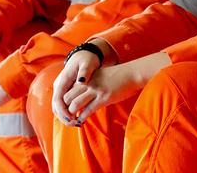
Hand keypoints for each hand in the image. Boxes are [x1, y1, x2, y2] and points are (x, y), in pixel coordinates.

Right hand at [51, 49, 101, 122]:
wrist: (84, 55)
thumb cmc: (87, 59)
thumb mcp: (88, 63)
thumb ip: (85, 72)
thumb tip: (81, 81)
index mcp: (63, 80)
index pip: (58, 100)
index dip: (63, 111)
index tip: (72, 119)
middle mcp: (59, 86)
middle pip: (56, 106)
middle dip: (64, 117)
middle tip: (76, 124)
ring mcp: (61, 89)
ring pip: (58, 107)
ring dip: (66, 117)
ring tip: (77, 123)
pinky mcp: (65, 91)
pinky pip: (63, 105)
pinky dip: (68, 113)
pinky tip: (78, 117)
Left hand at [56, 52, 170, 125]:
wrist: (133, 74)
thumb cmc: (119, 76)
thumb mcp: (101, 76)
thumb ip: (91, 83)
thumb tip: (82, 95)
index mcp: (87, 77)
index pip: (68, 89)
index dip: (64, 100)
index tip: (65, 108)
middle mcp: (89, 83)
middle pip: (68, 97)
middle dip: (65, 109)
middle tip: (67, 117)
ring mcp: (96, 90)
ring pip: (75, 104)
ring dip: (72, 115)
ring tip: (73, 121)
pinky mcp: (104, 98)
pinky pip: (88, 110)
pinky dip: (82, 118)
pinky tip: (82, 122)